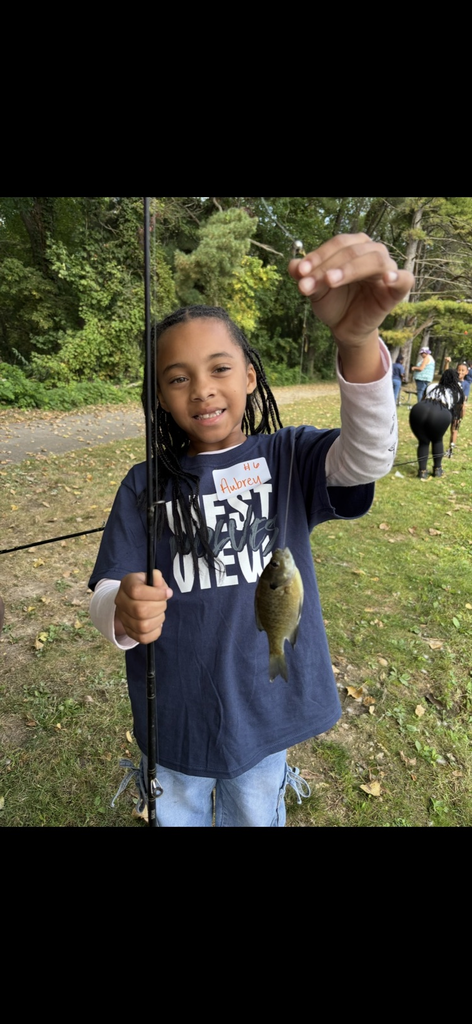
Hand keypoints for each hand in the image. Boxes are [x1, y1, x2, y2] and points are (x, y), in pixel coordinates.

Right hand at [115, 570, 172, 643]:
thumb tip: (159, 580)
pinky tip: (157, 623)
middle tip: (163, 603)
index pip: (136, 591)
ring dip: (158, 620)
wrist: (134, 599)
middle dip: (159, 607)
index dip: (156, 594)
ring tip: (159, 613)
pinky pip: (143, 638)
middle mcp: (120, 601)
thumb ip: (156, 578)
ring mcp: (123, 618)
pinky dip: (155, 632)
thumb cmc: (147, 587)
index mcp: (127, 584)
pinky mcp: (129, 631)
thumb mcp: (152, 578)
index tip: (168, 593)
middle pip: (140, 610)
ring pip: (142, 626)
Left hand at [288, 234, 414, 345]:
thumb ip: (304, 276)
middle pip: (352, 251)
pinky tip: (387, 279)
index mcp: (354, 246)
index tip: (300, 272)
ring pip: (374, 260)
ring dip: (350, 269)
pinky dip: (397, 277)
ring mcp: (387, 269)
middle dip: (327, 266)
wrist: (344, 328)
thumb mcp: (315, 290)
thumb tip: (292, 266)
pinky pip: (404, 279)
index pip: (338, 244)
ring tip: (330, 281)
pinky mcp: (396, 290)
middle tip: (307, 284)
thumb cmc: (333, 302)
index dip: (318, 256)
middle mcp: (372, 252)